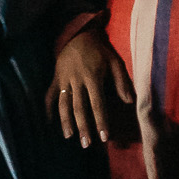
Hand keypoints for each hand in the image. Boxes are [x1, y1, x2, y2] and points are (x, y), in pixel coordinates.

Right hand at [48, 24, 134, 147]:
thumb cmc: (100, 51)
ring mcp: (64, 80)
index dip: (101, 121)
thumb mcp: (115, 62)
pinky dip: (49, 109)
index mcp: (93, 77)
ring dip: (66, 121)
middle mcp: (77, 80)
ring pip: (64, 104)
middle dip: (83, 127)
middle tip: (86, 144)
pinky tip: (49, 123)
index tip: (104, 137)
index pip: (97, 104)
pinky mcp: (56, 78)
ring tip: (69, 136)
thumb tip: (129, 101)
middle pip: (79, 108)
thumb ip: (122, 81)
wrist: (79, 34)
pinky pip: (50, 95)